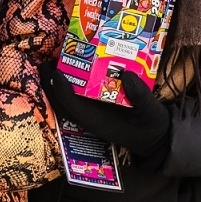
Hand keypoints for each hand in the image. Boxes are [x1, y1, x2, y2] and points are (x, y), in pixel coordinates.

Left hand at [43, 69, 172, 161]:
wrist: (155, 138)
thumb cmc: (151, 125)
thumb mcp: (150, 111)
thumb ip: (140, 95)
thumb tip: (127, 74)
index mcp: (98, 121)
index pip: (72, 106)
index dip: (62, 89)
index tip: (56, 71)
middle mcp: (90, 118)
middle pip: (62, 103)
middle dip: (50, 85)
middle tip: (45, 63)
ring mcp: (91, 113)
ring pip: (66, 101)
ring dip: (56, 85)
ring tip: (52, 63)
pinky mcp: (96, 108)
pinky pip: (76, 98)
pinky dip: (69, 85)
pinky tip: (72, 69)